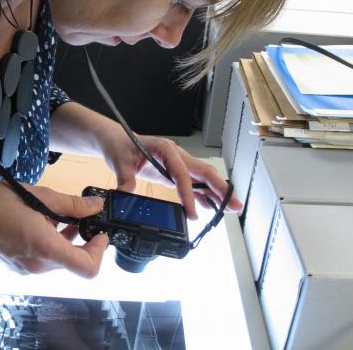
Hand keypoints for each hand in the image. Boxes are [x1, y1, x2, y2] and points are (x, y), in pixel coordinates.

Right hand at [0, 181, 108, 276]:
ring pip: (59, 259)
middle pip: (74, 261)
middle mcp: (38, 266)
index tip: (98, 233)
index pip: (87, 268)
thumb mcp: (42, 196)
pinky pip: (44, 259)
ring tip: (59, 215)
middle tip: (81, 216)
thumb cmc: (1, 200)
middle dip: (83, 240)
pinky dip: (51, 243)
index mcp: (46, 249)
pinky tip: (43, 221)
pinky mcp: (19, 266)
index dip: (99, 252)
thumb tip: (96, 206)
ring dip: (66, 240)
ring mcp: (27, 269)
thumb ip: (73, 205)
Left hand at [98, 128, 241, 219]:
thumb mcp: (119, 162)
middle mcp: (176, 154)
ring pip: (202, 177)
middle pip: (203, 171)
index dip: (189, 193)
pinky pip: (193, 182)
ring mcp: (178, 162)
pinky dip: (203, 194)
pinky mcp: (174, 171)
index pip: (182, 173)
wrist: (117, 140)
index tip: (192, 212)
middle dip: (220, 188)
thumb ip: (124, 178)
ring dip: (217, 192)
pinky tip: (211, 207)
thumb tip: (126, 193)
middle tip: (234, 205)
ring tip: (231, 209)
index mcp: (165, 149)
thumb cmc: (120, 146)